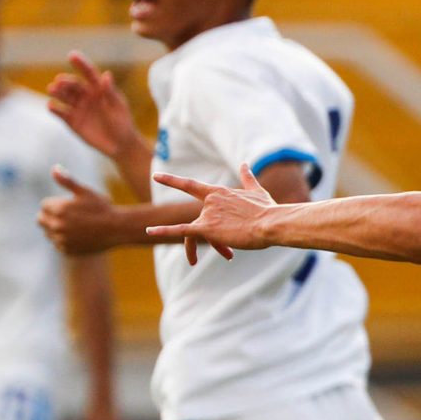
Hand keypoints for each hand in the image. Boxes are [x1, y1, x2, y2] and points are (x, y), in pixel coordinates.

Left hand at [39, 168, 120, 254]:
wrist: (117, 229)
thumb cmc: (102, 208)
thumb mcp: (85, 192)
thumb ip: (67, 181)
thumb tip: (54, 168)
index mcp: (59, 209)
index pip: (44, 205)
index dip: (55, 203)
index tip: (68, 205)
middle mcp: (57, 225)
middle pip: (41, 220)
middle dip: (50, 216)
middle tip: (66, 215)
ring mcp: (62, 239)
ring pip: (48, 233)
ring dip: (56, 229)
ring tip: (75, 226)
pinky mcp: (67, 250)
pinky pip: (58, 244)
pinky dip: (64, 241)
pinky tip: (78, 236)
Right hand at [45, 52, 142, 162]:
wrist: (119, 145)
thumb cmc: (122, 124)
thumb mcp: (118, 108)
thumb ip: (110, 92)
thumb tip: (106, 74)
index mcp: (99, 89)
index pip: (88, 73)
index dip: (81, 64)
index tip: (72, 55)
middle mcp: (85, 95)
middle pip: (73, 85)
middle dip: (65, 81)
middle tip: (59, 81)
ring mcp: (77, 107)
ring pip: (64, 96)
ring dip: (57, 92)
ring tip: (52, 89)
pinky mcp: (71, 120)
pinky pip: (61, 112)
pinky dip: (54, 108)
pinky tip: (51, 105)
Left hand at [148, 164, 277, 263]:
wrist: (271, 223)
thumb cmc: (267, 210)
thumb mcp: (257, 191)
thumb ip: (248, 178)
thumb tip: (245, 164)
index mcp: (218, 192)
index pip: (190, 185)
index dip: (172, 180)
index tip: (156, 176)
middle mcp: (209, 201)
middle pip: (201, 221)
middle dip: (214, 237)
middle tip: (229, 251)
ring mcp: (207, 214)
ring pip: (199, 232)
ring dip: (215, 245)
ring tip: (229, 254)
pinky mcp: (208, 228)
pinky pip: (181, 230)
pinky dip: (163, 230)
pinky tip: (149, 231)